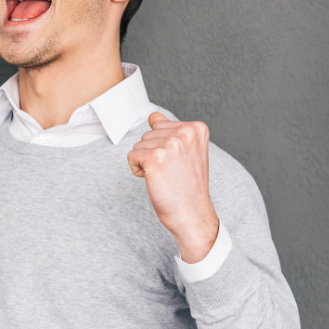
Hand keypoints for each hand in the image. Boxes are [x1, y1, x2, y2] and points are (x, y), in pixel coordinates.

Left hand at [127, 112, 219, 262]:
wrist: (191, 213)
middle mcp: (185, 132)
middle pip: (148, 134)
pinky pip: (131, 156)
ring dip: (145, 162)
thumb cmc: (187, 186)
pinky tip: (154, 180)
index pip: (160, 125)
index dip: (163, 146)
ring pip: (138, 145)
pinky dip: (137, 170)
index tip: (178, 162)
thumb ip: (170, 131)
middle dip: (153, 153)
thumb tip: (153, 116)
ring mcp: (170, 144)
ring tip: (164, 176)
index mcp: (196, 128)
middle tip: (171, 172)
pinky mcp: (155, 157)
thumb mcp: (187, 152)